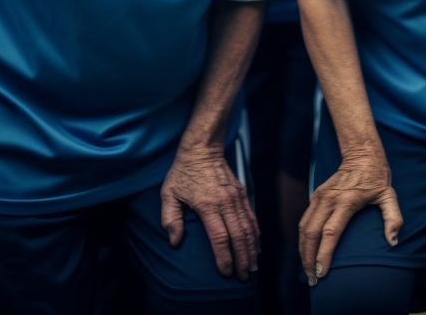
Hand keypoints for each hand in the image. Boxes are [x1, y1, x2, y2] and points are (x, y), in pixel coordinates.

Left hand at [160, 146, 259, 279]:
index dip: (224, 257)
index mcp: (207, 205)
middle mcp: (225, 202)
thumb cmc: (183, 173)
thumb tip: (175, 241)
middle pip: (239, 235)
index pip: (220, 237)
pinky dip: (256, 232)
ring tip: (254, 266)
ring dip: (252, 248)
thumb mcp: (169, 194)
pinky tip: (257, 245)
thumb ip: (170, 218)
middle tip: (244, 276)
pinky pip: (251, 216)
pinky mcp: (242, 192)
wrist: (202, 149)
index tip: (227, 272)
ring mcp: (236, 197)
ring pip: (248, 227)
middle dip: (243, 258)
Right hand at [299, 153, 401, 285]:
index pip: (331, 232)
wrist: (360, 155)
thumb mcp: (389, 195)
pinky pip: (304, 220)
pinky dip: (303, 239)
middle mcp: (329, 199)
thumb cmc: (376, 178)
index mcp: (346, 201)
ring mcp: (319, 196)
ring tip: (307, 270)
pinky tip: (306, 252)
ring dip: (303, 250)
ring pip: (304, 227)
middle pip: (311, 233)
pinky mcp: (315, 196)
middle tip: (312, 279)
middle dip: (309, 258)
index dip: (324, 254)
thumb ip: (393, 218)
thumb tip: (393, 241)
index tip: (321, 273)